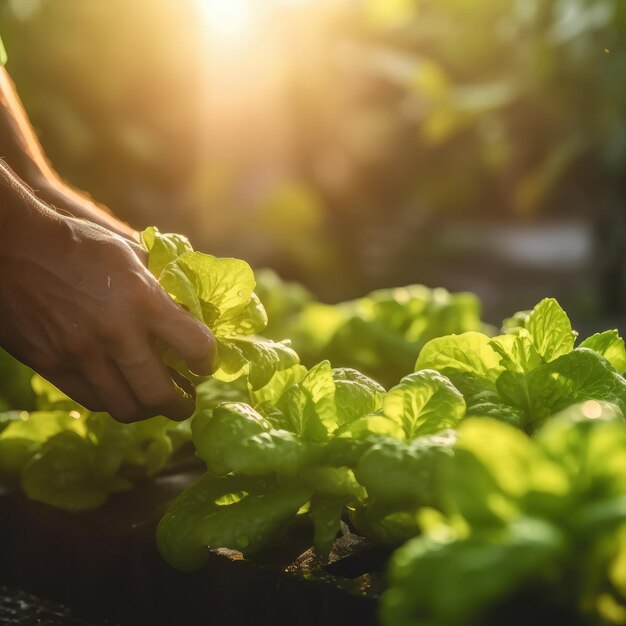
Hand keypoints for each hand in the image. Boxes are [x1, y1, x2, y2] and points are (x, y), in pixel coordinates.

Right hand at [0, 184, 215, 422]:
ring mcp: (82, 355)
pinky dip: (114, 401)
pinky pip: (93, 401)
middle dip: (183, 403)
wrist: (11, 248)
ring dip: (148, 409)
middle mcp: (116, 334)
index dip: (208, 360)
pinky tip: (120, 390)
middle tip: (187, 399)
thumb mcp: (130, 254)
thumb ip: (161, 283)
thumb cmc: (77, 244)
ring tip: (155, 400)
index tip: (206, 363)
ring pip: (127, 407)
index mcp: (143, 301)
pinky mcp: (53, 366)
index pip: (196, 346)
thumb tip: (187, 306)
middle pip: (161, 394)